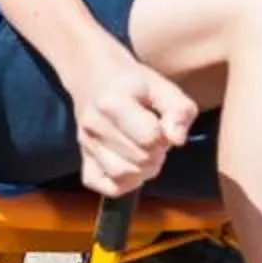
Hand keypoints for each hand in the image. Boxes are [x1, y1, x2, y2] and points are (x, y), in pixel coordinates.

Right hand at [67, 51, 198, 196]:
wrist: (94, 77)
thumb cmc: (133, 82)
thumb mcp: (163, 87)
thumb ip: (179, 110)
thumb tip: (177, 140)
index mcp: (112, 103)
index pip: (150, 138)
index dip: (165, 137)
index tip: (163, 126)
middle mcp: (94, 125)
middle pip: (139, 160)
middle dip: (157, 153)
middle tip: (156, 138)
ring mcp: (85, 143)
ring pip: (122, 175)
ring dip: (143, 170)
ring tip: (145, 152)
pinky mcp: (82, 157)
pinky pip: (101, 185)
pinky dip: (121, 183)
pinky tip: (130, 167)